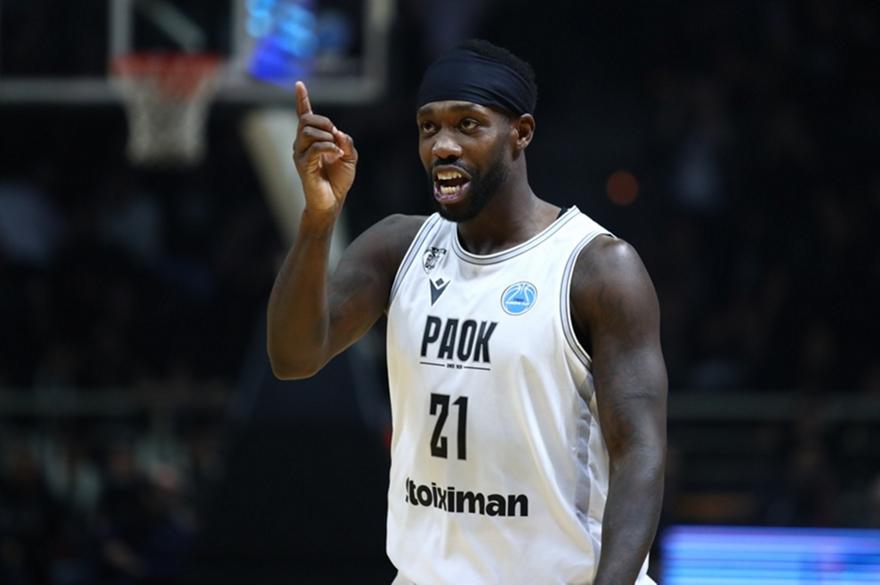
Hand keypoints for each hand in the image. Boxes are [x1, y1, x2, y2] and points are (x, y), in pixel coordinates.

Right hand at [292, 81, 357, 213]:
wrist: (333, 201)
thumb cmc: (339, 179)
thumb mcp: (350, 156)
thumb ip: (346, 141)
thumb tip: (338, 132)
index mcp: (312, 139)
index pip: (304, 115)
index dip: (301, 99)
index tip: (299, 84)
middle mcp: (302, 144)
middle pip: (306, 119)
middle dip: (324, 121)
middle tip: (336, 135)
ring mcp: (300, 154)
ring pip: (308, 131)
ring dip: (327, 136)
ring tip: (336, 150)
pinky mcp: (303, 165)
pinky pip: (314, 148)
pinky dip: (329, 148)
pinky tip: (337, 155)